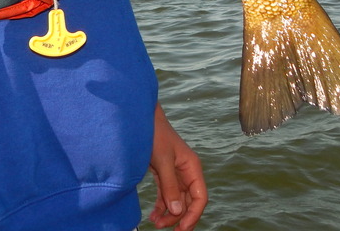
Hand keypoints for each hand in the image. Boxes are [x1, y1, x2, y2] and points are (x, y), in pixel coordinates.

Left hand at [148, 105, 206, 230]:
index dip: (193, 215)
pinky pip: (166, 195)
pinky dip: (161, 206)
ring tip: (155, 223)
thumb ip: (170, 185)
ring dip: (169, 214)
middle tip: (163, 227)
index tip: (182, 228)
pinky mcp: (163, 174)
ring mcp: (175, 173)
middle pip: (188, 202)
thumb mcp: (162, 160)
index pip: (200, 197)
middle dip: (178, 217)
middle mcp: (186, 172)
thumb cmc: (154, 134)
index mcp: (192, 167)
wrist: (139, 119)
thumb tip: (178, 210)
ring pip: (177, 200)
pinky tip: (153, 215)